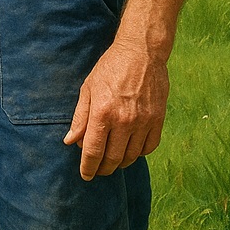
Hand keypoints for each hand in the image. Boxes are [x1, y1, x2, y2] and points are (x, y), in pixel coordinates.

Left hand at [63, 40, 168, 180]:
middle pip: (113, 159)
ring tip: (112, 161)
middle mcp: (124, 121)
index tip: (85, 175)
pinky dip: (138, 154)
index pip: (93, 151)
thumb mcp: (88, 88)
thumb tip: (70, 141)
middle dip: (103, 169)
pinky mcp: (158, 121)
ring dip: (120, 163)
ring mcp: (143, 122)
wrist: (141, 53)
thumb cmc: (110, 68)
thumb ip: (80, 117)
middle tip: (97, 170)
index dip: (88, 167)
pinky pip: (149, 148)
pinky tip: (131, 150)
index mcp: (103, 113)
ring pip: (132, 157)